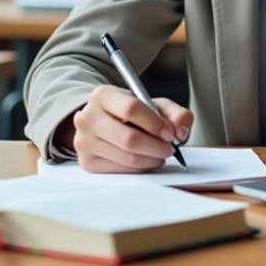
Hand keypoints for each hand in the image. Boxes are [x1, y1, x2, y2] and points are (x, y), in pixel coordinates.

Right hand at [58, 85, 193, 173]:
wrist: (102, 122)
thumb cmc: (130, 113)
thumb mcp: (153, 104)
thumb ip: (175, 112)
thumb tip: (181, 131)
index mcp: (102, 95)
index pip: (131, 109)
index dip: (155, 123)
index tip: (170, 133)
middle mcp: (87, 117)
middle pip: (130, 139)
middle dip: (157, 147)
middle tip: (169, 148)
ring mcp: (84, 142)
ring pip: (128, 158)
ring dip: (152, 159)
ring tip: (159, 154)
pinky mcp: (87, 163)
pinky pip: (122, 171)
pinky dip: (140, 168)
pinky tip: (145, 160)